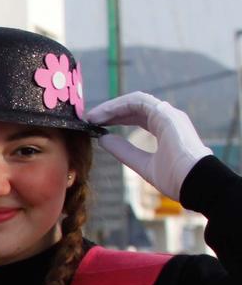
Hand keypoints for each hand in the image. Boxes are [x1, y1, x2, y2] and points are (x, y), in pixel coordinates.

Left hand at [86, 91, 212, 200]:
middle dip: (111, 112)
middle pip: (135, 108)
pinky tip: (103, 114)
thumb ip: (124, 151)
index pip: (138, 117)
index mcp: (166, 130)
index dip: (117, 119)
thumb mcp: (142, 164)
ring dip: (112, 107)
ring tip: (92, 117)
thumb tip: (103, 140)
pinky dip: (118, 105)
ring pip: (135, 102)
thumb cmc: (175, 178)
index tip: (97, 126)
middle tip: (90, 119)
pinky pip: (138, 102)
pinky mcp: (166, 115)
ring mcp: (169, 115)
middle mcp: (168, 119)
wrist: (194, 182)